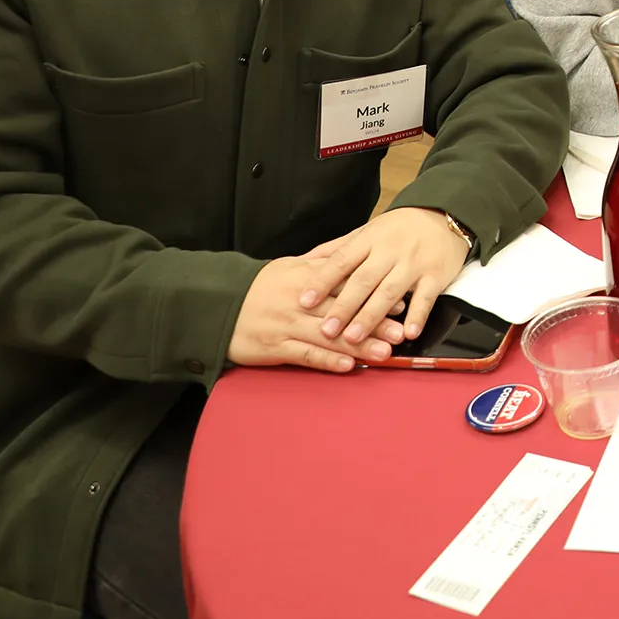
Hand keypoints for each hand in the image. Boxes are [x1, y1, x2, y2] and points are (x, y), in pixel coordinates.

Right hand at [227, 257, 391, 371]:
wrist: (219, 307)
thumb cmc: (260, 287)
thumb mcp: (289, 267)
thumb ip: (321, 263)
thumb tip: (352, 253)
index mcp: (304, 279)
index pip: (345, 285)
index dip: (373, 294)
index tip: (399, 302)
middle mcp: (298, 302)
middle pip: (341, 311)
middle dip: (373, 322)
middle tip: (399, 331)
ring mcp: (287, 325)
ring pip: (328, 336)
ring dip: (357, 345)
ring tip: (383, 352)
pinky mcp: (275, 347)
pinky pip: (305, 355)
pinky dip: (327, 361)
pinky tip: (347, 366)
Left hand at [296, 207, 469, 346]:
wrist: (444, 215)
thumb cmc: (400, 228)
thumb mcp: (368, 230)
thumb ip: (338, 248)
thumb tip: (303, 261)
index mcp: (370, 239)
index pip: (342, 260)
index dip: (322, 281)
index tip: (304, 301)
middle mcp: (390, 251)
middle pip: (363, 281)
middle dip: (343, 307)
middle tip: (326, 330)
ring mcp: (414, 264)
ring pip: (390, 293)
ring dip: (371, 317)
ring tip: (354, 338)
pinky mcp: (436, 276)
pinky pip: (426, 299)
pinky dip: (417, 316)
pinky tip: (407, 334)